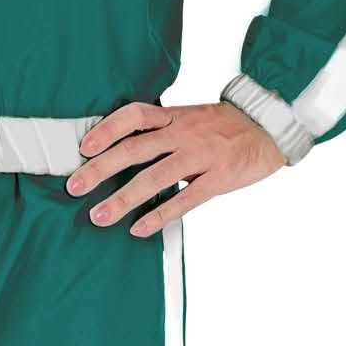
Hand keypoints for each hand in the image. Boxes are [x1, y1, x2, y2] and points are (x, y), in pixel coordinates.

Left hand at [65, 99, 284, 235]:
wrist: (270, 127)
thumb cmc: (227, 126)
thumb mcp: (192, 117)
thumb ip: (163, 130)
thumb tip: (125, 147)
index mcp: (175, 117)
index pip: (134, 115)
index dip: (107, 129)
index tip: (84, 147)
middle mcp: (184, 133)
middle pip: (134, 149)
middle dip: (100, 169)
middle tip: (74, 186)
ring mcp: (201, 155)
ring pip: (154, 178)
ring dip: (123, 199)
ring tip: (100, 216)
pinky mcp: (218, 178)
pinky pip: (184, 200)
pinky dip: (159, 216)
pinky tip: (140, 229)